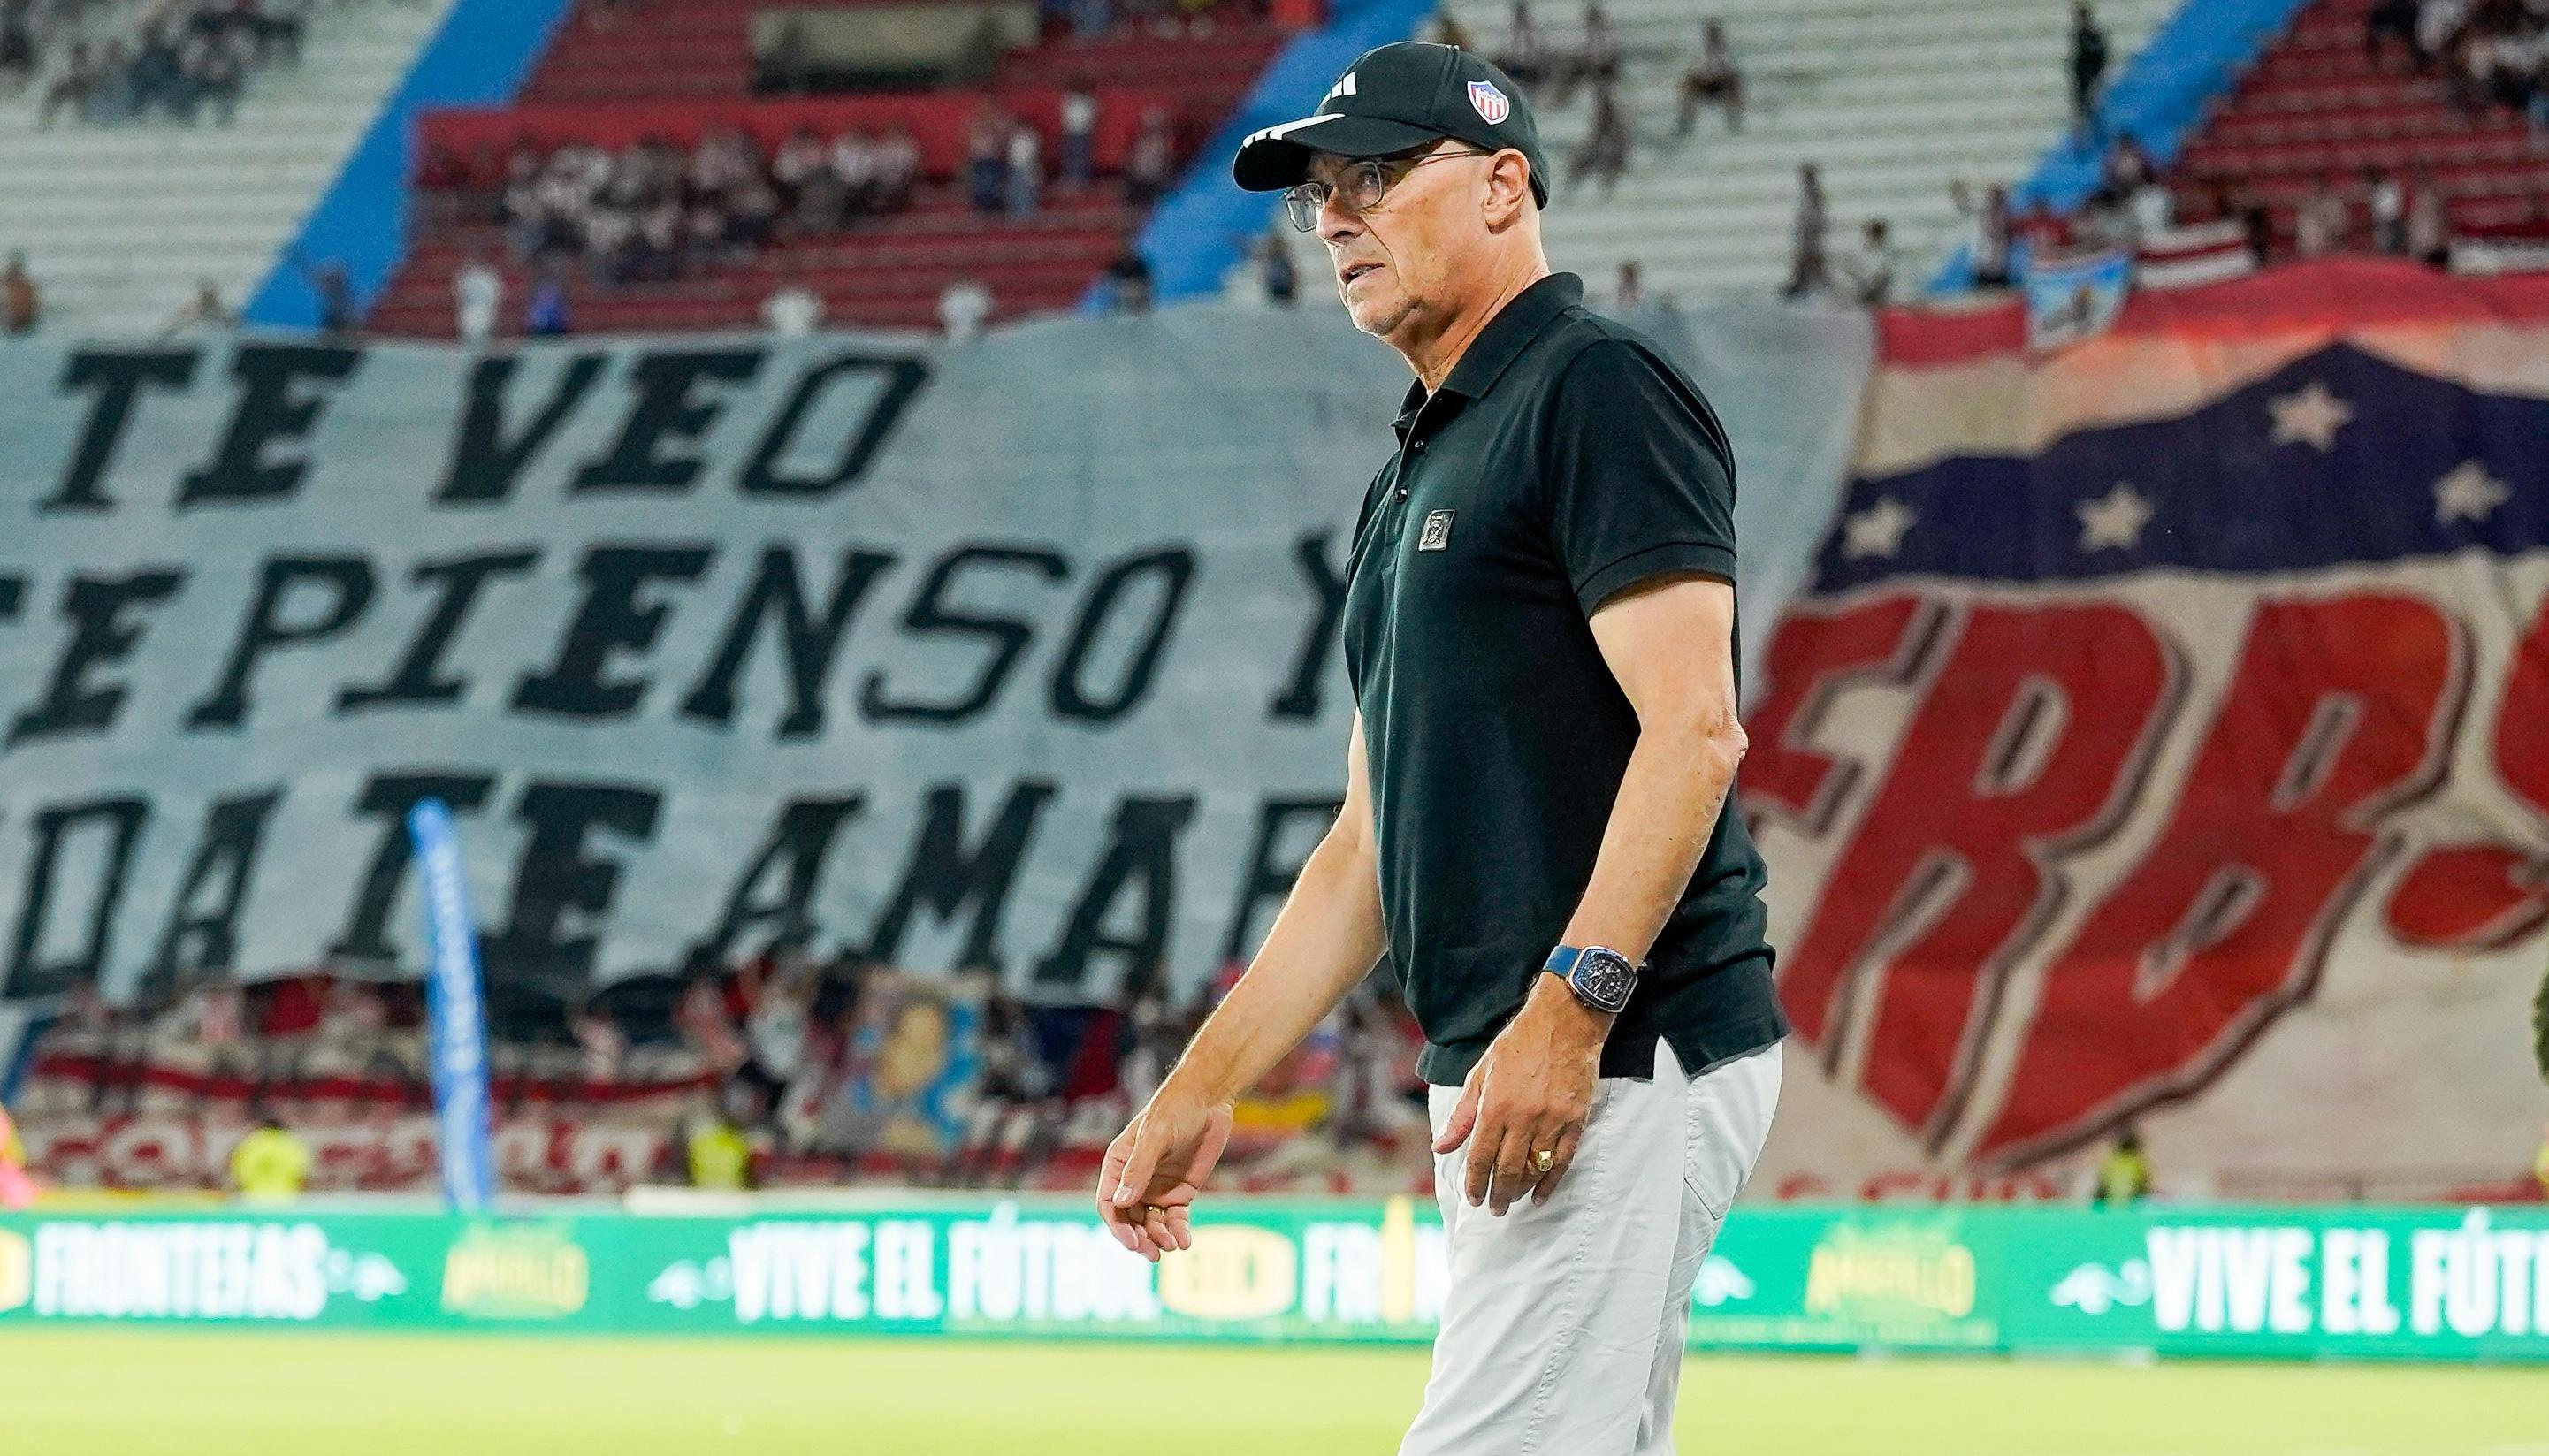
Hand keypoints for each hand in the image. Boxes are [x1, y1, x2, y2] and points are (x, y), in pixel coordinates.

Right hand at [1096, 1080, 1233, 1262]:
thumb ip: (1139, 1169)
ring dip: (1159, 1238)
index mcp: (1118, 1165)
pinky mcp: (1181, 1192)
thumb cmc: (1175, 1110)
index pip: (1108, 1203)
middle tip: (1153, 1253)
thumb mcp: (1155, 1136)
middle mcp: (1134, 1180)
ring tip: (1173, 1245)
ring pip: (1151, 1224)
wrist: (1209, 1100)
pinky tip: (1185, 1242)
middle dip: (1139, 1239)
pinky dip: (1179, 1232)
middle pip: (1129, 1220)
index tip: (1132, 1242)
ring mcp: (1157, 1188)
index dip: (1117, 1226)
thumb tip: (1120, 1203)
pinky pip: (1176, 1219)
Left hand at [1432, 978, 1606, 1213]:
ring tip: (1511, 1203)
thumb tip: (1441, 1146)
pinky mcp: (1576, 1119)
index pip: (1481, 1156)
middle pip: (1507, 1168)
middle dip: (1497, 1194)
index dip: (1475, 1183)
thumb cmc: (1518, 1045)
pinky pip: (1563, 1160)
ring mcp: (1552, 1119)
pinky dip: (1551, 1182)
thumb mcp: (1482, 1073)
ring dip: (1521, 1191)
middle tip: (1493, 1209)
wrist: (1565, 1023)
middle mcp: (1523, 1117)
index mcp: (1495, 1105)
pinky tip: (1540, 1195)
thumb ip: (1462, 1114)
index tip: (1472, 1198)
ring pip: (1535, 1168)